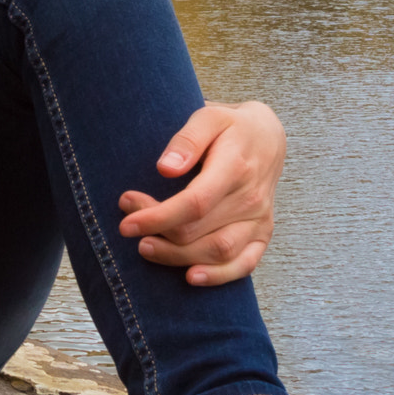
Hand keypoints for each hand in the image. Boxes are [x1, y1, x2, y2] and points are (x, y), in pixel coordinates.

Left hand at [117, 101, 285, 286]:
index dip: (158, 217)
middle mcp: (251, 198)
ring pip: (218, 251)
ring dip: (178, 257)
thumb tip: (164, 169)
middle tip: (126, 224)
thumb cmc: (231, 127)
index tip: (127, 221)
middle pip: (199, 230)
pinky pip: (245, 264)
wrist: (267, 138)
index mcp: (235, 168)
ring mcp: (259, 219)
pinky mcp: (263, 234)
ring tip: (146, 248)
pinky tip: (191, 277)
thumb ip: (187, 140)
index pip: (195, 203)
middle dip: (158, 231)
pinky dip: (219, 276)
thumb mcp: (209, 117)